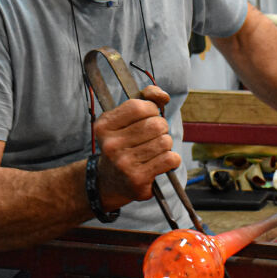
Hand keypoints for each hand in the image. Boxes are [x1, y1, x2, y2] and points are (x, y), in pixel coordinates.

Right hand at [94, 85, 180, 207]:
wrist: (111, 182)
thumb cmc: (124, 145)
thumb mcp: (125, 119)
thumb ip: (145, 99)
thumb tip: (163, 96)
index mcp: (104, 126)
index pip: (138, 106)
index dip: (151, 109)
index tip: (149, 117)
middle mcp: (111, 144)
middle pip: (156, 124)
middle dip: (161, 128)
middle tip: (152, 137)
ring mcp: (123, 163)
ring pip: (165, 141)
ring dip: (166, 145)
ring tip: (154, 151)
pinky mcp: (138, 179)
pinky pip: (170, 159)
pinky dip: (172, 159)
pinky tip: (160, 163)